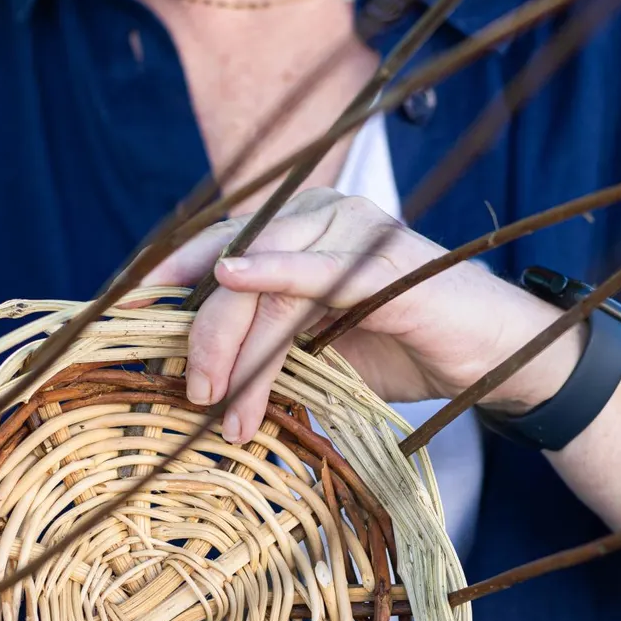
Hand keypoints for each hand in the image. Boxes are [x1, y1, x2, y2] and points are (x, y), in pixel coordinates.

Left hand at [142, 190, 576, 441]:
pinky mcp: (387, 264)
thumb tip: (194, 378)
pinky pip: (317, 267)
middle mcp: (323, 214)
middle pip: (232, 266)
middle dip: (203, 336)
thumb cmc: (405, 350)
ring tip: (223, 405)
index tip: (125, 323)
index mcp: (301, 227)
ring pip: (265, 280)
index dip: (170, 283)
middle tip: (194, 396)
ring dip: (236, 345)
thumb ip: (263, 344)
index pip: (218, 250)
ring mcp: (356, 231)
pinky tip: (233, 276)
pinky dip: (273, 270)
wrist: (494, 358)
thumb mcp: (317, 349)